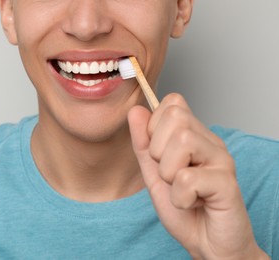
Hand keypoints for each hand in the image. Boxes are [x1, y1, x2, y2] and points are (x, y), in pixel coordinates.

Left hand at [128, 93, 268, 258]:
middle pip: (175, 116)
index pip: (172, 102)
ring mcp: (221, 160)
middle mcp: (210, 142)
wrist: (207, 243)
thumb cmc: (184, 208)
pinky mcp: (226, 182)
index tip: (160, 155)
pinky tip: (193, 203)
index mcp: (194, 136)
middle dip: (159, 151)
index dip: (155, 126)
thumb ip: (143, 143)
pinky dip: (180, 197)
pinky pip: (187, 178)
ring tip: (181, 189)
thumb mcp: (154, 173)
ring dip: (169, 174)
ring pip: (182, 142)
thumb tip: (135, 110)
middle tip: (171, 175)